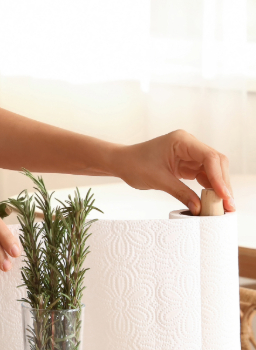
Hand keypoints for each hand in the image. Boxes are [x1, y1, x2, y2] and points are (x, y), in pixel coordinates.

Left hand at [112, 129, 234, 213]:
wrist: (121, 162)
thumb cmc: (134, 165)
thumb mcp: (158, 180)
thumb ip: (181, 193)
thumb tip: (200, 208)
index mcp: (182, 141)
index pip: (209, 157)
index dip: (219, 177)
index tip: (223, 195)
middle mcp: (189, 145)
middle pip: (216, 163)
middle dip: (223, 183)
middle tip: (228, 205)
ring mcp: (190, 154)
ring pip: (213, 170)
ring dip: (219, 187)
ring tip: (223, 206)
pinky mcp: (188, 164)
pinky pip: (204, 175)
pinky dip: (210, 187)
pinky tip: (212, 200)